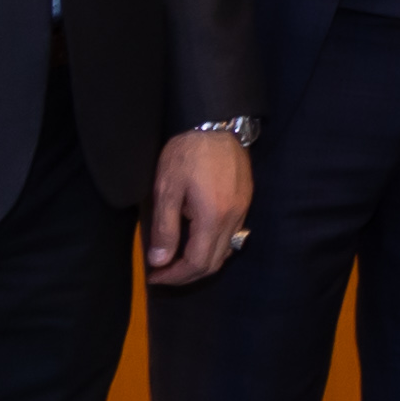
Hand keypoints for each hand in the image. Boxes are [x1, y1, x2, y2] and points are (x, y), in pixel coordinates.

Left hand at [147, 129, 253, 287]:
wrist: (217, 125)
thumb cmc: (187, 154)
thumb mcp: (167, 190)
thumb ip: (165, 228)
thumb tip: (160, 261)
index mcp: (212, 218)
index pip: (197, 262)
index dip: (175, 275)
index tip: (154, 276)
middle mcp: (233, 219)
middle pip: (214, 262)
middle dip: (187, 275)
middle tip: (163, 273)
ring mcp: (242, 210)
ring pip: (226, 251)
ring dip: (202, 263)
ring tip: (177, 261)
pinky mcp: (245, 202)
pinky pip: (232, 236)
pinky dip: (213, 248)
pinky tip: (197, 241)